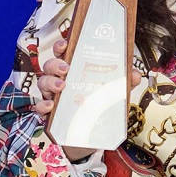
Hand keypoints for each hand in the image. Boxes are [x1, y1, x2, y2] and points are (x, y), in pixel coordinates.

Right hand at [33, 38, 141, 159]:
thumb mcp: (114, 91)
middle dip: (55, 64)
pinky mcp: (50, 112)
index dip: (61, 45)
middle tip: (66, 68)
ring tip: (62, 86)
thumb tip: (135, 75)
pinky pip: (40, 106)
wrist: (92, 133)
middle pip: (50, 65)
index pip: (64, 52)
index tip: (65, 44)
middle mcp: (61, 79)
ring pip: (42, 82)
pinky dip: (42, 105)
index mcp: (75, 69)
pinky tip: (50, 106)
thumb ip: (125, 81)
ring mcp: (53, 95)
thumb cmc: (99, 103)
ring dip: (50, 82)